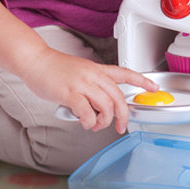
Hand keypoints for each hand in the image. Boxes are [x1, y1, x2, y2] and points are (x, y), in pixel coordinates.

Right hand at [0, 0, 156, 134]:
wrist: (36, 61)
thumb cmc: (55, 69)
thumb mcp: (80, 72)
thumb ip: (92, 87)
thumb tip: (98, 109)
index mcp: (97, 69)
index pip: (125, 73)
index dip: (142, 81)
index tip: (154, 87)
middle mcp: (93, 75)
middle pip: (118, 97)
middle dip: (123, 116)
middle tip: (120, 127)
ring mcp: (82, 83)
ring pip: (106, 106)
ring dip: (104, 122)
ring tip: (96, 125)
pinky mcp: (69, 93)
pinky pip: (87, 113)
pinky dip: (89, 122)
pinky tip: (84, 123)